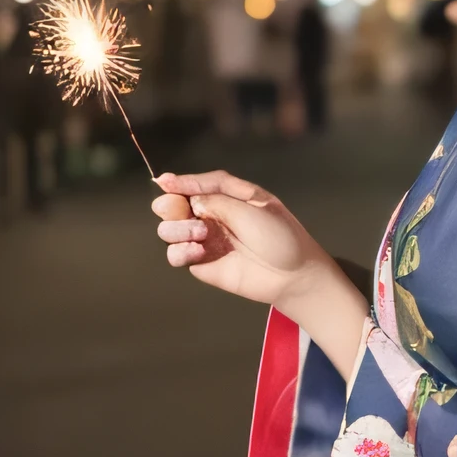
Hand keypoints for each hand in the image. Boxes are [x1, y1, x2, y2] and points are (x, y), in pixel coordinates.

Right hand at [151, 170, 324, 308]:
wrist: (293, 275)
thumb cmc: (281, 237)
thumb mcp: (253, 209)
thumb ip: (218, 201)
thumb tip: (187, 199)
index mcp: (228, 197)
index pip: (197, 184)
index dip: (179, 182)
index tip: (163, 183)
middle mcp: (212, 216)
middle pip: (174, 205)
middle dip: (170, 206)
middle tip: (182, 211)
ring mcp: (204, 240)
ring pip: (169, 230)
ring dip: (176, 229)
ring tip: (199, 234)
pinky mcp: (202, 263)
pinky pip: (175, 255)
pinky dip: (179, 251)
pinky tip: (197, 251)